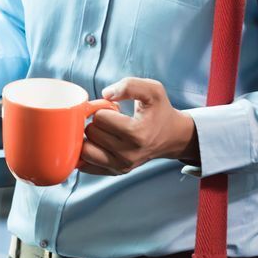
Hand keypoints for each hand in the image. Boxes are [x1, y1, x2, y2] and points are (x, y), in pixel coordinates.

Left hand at [79, 77, 199, 174]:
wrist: (172, 136)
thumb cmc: (160, 111)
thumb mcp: (153, 90)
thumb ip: (129, 85)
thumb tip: (106, 94)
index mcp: (138, 134)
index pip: (100, 118)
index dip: (103, 109)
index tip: (113, 110)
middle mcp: (129, 154)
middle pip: (91, 133)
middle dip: (97, 123)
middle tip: (110, 121)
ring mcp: (122, 166)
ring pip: (85, 150)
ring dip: (90, 138)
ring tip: (103, 132)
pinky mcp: (116, 172)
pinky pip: (86, 165)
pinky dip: (86, 153)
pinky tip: (96, 143)